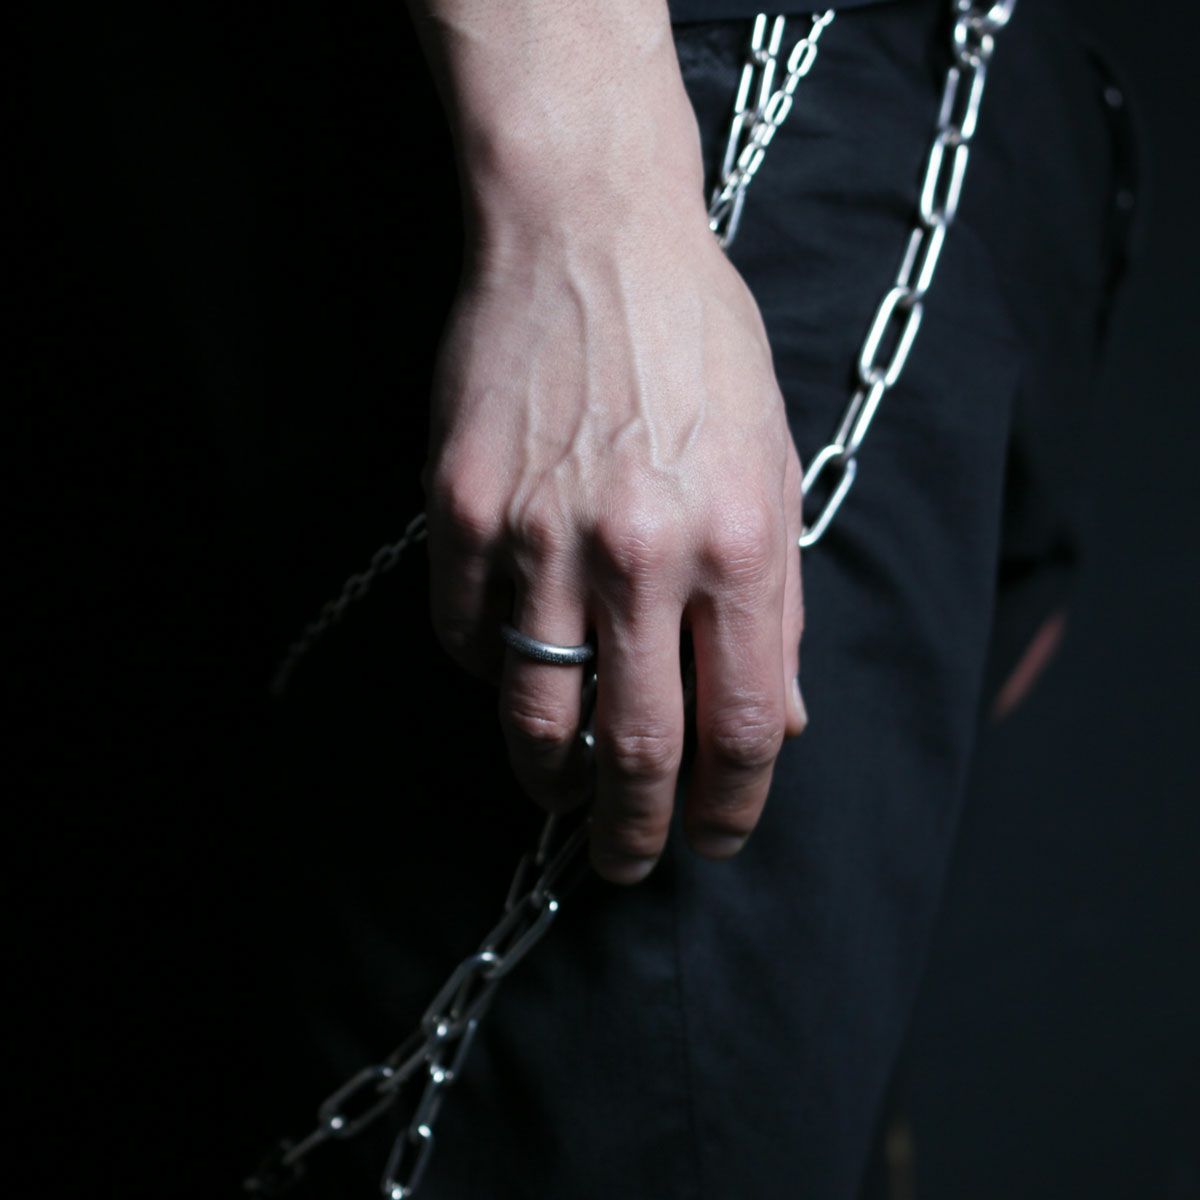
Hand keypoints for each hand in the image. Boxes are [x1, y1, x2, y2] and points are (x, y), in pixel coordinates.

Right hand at [409, 0, 806, 883]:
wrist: (589, 237)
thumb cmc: (696, 347)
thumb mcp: (771, 464)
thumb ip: (778, 603)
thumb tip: (779, 716)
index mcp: (738, 541)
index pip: (745, 725)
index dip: (733, 805)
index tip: (716, 837)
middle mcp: (640, 550)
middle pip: (638, 748)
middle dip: (636, 830)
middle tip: (629, 861)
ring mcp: (541, 533)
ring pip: (536, 717)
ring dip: (551, 778)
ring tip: (562, 793)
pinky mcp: (462, 509)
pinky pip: (467, 639)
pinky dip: (490, 671)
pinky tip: (512, 662)